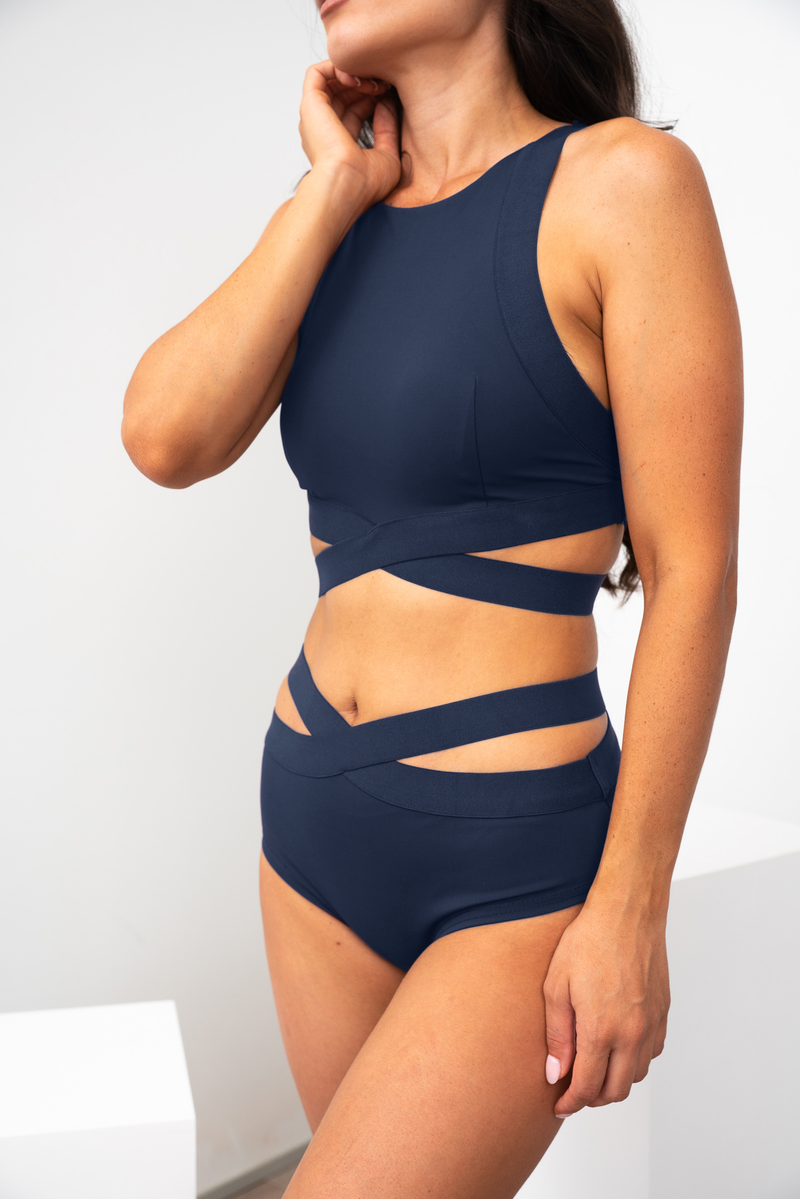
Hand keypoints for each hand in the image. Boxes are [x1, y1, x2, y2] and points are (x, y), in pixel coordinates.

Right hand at [299, 60, 400, 208]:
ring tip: (372, 82)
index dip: (373, 97)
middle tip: (385, 84)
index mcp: (339, 145)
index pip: (355, 110)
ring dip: (354, 74)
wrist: (345, 186)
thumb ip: (388, 130)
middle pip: (344, 94)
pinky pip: (318, 73)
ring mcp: (315, 118)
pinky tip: (357, 77)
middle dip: (366, 83)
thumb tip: (386, 103)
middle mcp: (324, 130)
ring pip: (331, 82)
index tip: (390, 94)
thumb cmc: (364, 185)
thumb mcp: (388, 156)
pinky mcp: (310, 105)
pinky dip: (337, 66)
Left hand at [542, 901, 669, 1116]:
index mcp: (602, 1030)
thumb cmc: (588, 941)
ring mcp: (651, 1023)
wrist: (627, 912)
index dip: (571, 1103)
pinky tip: (618, 1046)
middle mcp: (632, 1033)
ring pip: (636, 1074)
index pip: (588, 1087)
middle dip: (593, 1099)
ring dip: (615, 1081)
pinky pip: (653, 1051)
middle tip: (574, 1091)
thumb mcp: (556, 985)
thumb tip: (556, 1074)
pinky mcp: (663, 1011)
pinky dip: (635, 1060)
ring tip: (593, 1069)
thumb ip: (557, 1035)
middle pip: (616, 1090)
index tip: (559, 1106)